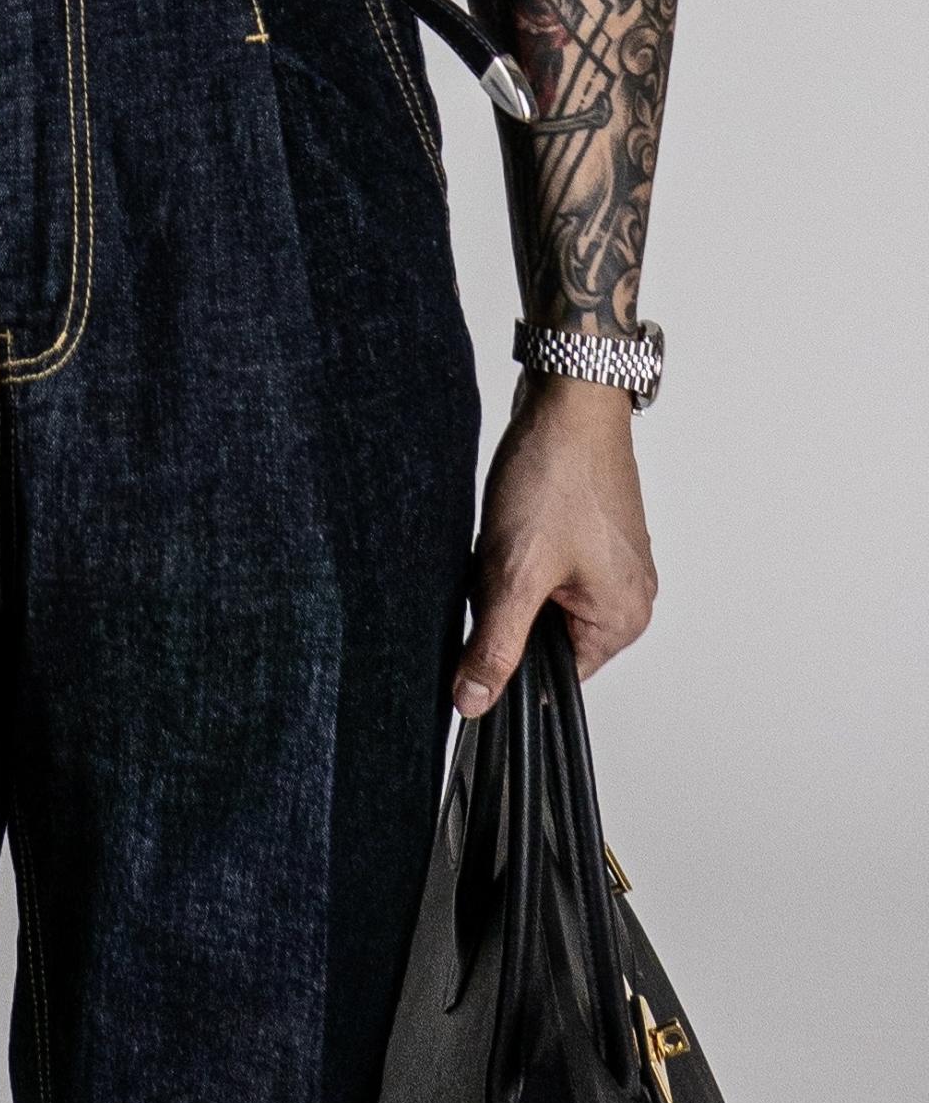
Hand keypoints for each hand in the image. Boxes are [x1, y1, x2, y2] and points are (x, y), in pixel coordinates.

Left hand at [453, 371, 656, 715]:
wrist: (568, 398)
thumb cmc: (556, 476)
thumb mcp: (513, 572)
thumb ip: (494, 645)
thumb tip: (473, 705)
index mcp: (623, 620)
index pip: (554, 675)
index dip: (508, 654)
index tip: (484, 620)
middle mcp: (630, 596)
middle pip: (544, 633)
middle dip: (507, 605)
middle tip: (500, 562)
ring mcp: (614, 562)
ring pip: (539, 596)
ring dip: (510, 573)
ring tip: (510, 534)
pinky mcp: (593, 532)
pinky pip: (546, 563)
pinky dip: (519, 549)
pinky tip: (513, 518)